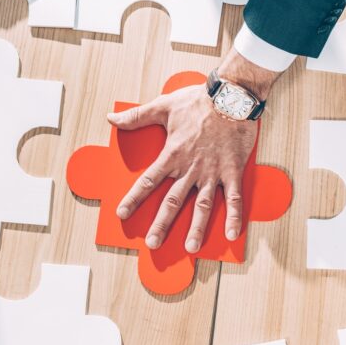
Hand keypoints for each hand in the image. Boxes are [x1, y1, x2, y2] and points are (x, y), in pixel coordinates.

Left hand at [110, 51, 278, 250]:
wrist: (231, 96)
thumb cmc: (198, 101)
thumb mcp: (163, 105)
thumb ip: (137, 116)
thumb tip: (111, 118)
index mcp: (173, 154)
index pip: (148, 181)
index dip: (134, 198)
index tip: (122, 213)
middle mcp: (190, 168)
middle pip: (172, 201)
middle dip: (161, 224)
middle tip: (152, 244)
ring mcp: (212, 172)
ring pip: (202, 206)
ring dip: (196, 228)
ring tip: (190, 248)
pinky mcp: (232, 171)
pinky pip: (234, 198)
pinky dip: (233, 217)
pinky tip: (231, 234)